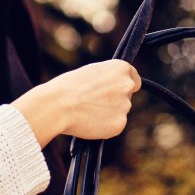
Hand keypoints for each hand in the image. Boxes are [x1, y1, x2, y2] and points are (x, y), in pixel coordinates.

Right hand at [11, 60, 141, 145]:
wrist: (59, 105)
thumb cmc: (68, 86)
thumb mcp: (91, 73)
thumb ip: (107, 80)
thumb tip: (112, 90)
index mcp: (120, 68)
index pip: (135, 79)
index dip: (126, 85)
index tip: (118, 90)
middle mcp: (126, 86)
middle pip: (127, 96)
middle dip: (115, 99)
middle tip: (95, 102)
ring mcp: (125, 106)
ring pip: (119, 111)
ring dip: (109, 112)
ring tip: (88, 111)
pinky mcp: (119, 124)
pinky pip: (115, 125)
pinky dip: (105, 125)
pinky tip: (90, 121)